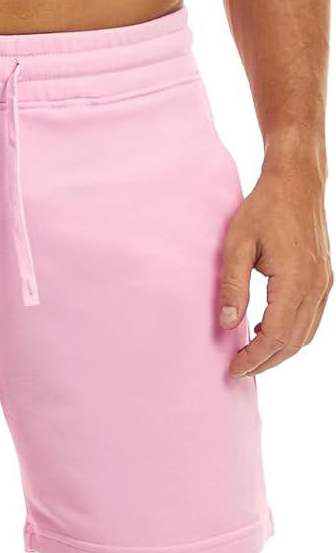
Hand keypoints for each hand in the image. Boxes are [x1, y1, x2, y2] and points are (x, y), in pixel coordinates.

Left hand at [219, 161, 331, 376]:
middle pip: (293, 342)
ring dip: (279, 351)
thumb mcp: (236, 246)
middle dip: (265, 361)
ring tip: (250, 357)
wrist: (295, 182)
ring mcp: (324, 284)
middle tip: (238, 370)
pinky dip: (290, 334)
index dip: (254, 357)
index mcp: (295, 281)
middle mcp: (316, 287)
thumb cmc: (263, 210)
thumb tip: (227, 323)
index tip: (232, 369)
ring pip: (305, 334)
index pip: (276, 336)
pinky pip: (310, 318)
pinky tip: (267, 332)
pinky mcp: (323, 278)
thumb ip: (232, 287)